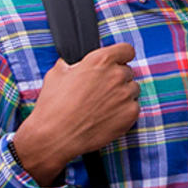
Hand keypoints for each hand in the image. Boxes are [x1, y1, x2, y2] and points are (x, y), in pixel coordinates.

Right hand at [13, 43, 139, 184]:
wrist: (55, 136)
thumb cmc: (54, 106)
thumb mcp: (56, 74)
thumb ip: (71, 65)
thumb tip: (71, 64)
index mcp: (100, 60)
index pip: (126, 50)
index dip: (121, 56)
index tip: (118, 62)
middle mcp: (116, 75)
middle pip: (127, 72)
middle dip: (116, 79)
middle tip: (101, 91)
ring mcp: (125, 95)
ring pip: (132, 90)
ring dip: (122, 95)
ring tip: (103, 106)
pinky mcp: (130, 114)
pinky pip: (134, 107)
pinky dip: (124, 112)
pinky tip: (107, 117)